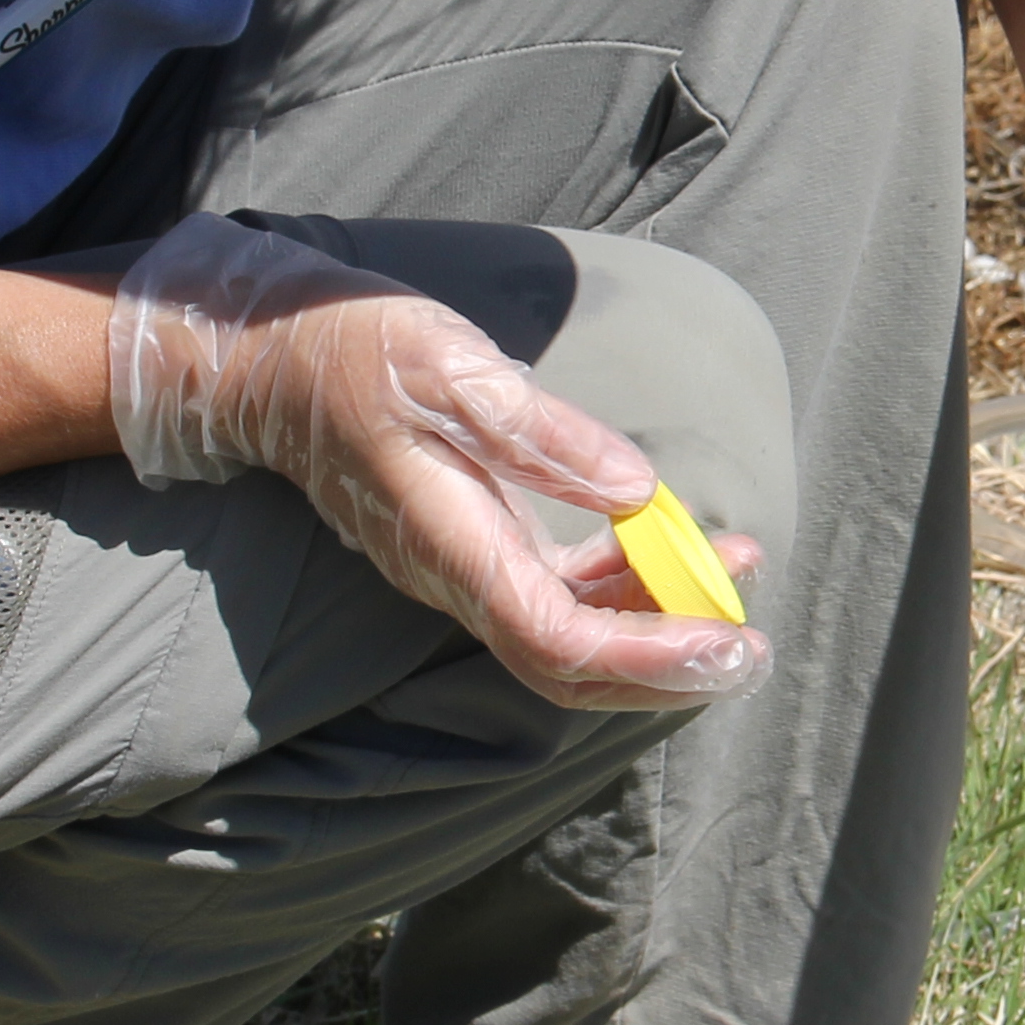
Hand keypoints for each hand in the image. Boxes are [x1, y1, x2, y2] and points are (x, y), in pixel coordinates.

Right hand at [92, 215, 768, 711]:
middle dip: (667, 671)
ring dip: (659, 624)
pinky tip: (681, 543)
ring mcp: (470, 567)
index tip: (728, 644)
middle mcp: (460, 577)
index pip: (558, 641)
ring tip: (741, 573)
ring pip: (572, 636)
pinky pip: (561, 593)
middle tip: (753, 648)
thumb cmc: (354, 353)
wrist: (271, 361)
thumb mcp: (450, 369)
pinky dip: (628, 583)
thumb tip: (636, 492)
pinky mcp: (480, 544)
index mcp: (452, 546)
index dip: (649, 658)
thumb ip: (542, 435)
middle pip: (571, 668)